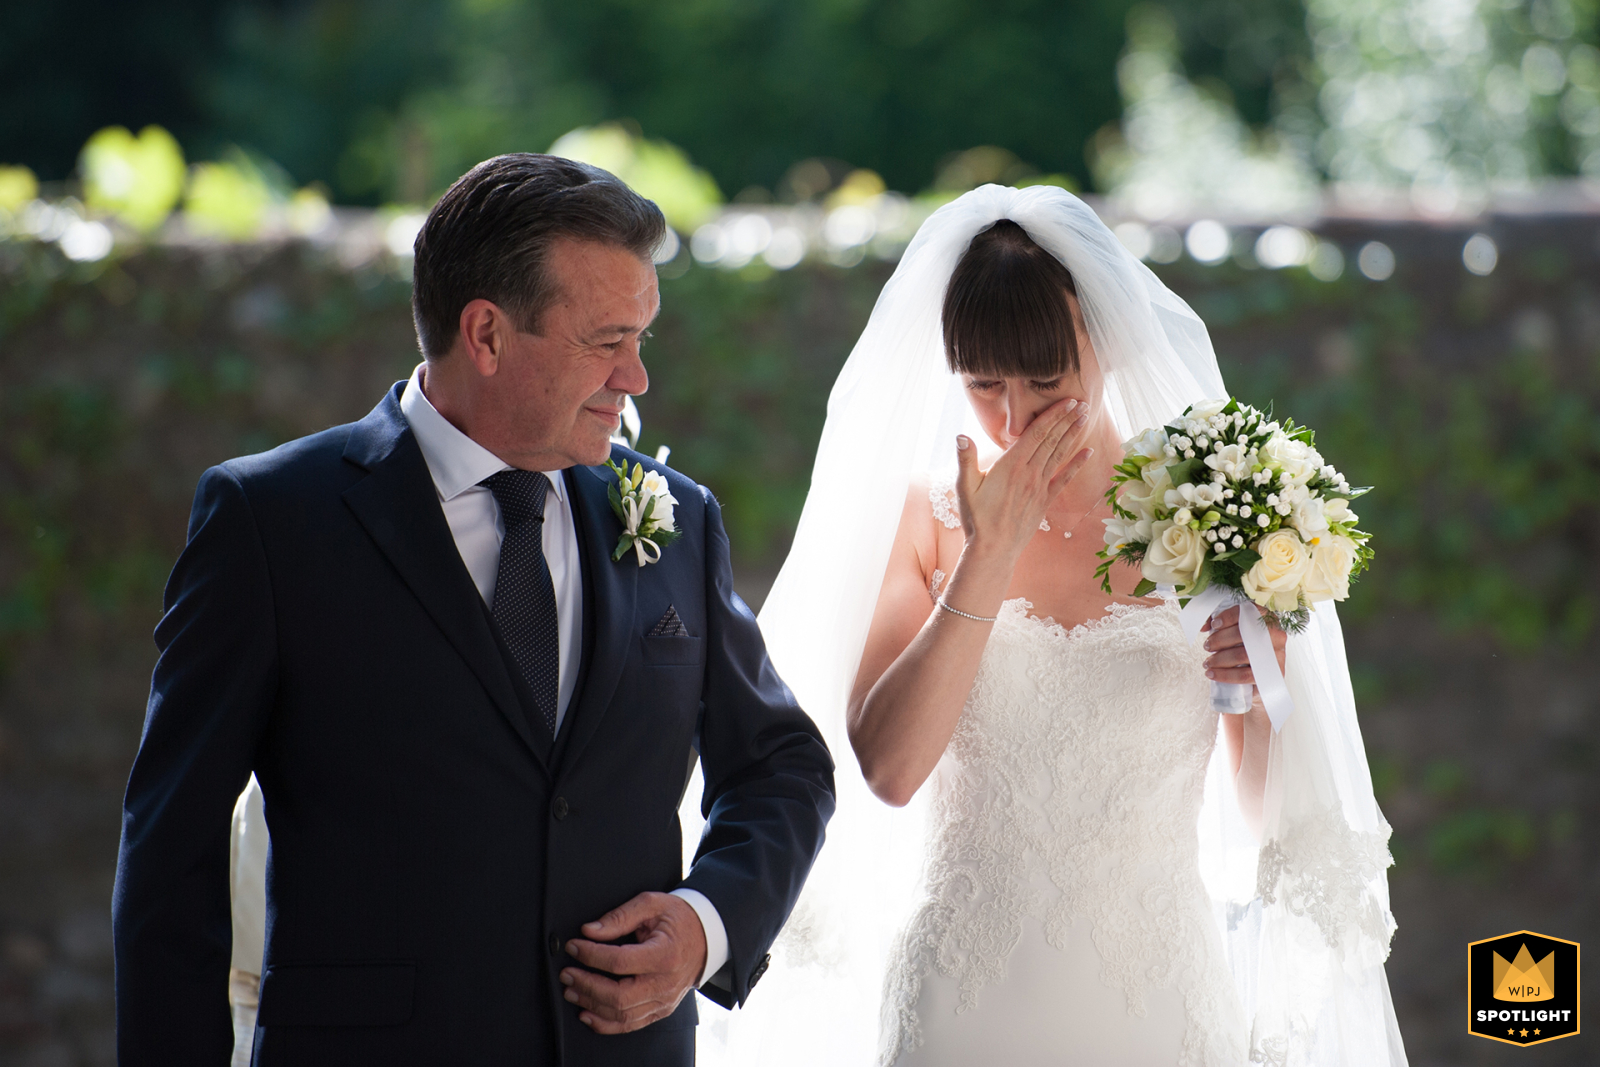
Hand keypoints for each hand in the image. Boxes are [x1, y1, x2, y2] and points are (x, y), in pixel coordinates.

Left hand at [560, 891, 706, 1033]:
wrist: (706, 936)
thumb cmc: (678, 918)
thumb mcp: (651, 904)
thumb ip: (619, 917)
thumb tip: (590, 931)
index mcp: (665, 954)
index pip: (619, 962)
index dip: (591, 955)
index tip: (574, 946)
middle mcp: (665, 983)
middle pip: (618, 996)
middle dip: (586, 986)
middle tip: (567, 973)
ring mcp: (664, 1000)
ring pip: (621, 1014)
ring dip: (591, 1004)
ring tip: (572, 990)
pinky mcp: (660, 1010)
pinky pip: (630, 1024)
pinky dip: (606, 1024)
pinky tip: (588, 1014)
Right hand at [953, 398, 1092, 560]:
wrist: (993, 549)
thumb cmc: (976, 517)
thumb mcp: (965, 486)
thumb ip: (966, 458)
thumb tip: (961, 435)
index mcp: (1011, 465)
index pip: (1036, 433)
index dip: (1053, 415)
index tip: (1068, 401)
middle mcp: (1029, 473)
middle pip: (1052, 440)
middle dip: (1067, 419)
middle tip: (1083, 403)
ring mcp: (1039, 487)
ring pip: (1059, 455)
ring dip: (1073, 435)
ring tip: (1085, 418)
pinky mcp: (1044, 501)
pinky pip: (1064, 479)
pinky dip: (1077, 464)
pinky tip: (1088, 452)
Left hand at [1200, 604, 1287, 692]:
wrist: (1262, 675)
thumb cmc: (1246, 647)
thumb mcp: (1234, 630)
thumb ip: (1219, 623)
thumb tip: (1204, 626)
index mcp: (1267, 619)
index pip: (1248, 612)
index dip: (1228, 617)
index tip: (1213, 624)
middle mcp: (1275, 634)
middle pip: (1243, 634)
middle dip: (1219, 640)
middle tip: (1207, 646)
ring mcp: (1276, 655)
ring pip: (1242, 655)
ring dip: (1219, 659)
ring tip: (1207, 662)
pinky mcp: (1272, 674)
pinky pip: (1245, 675)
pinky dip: (1225, 675)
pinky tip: (1213, 674)